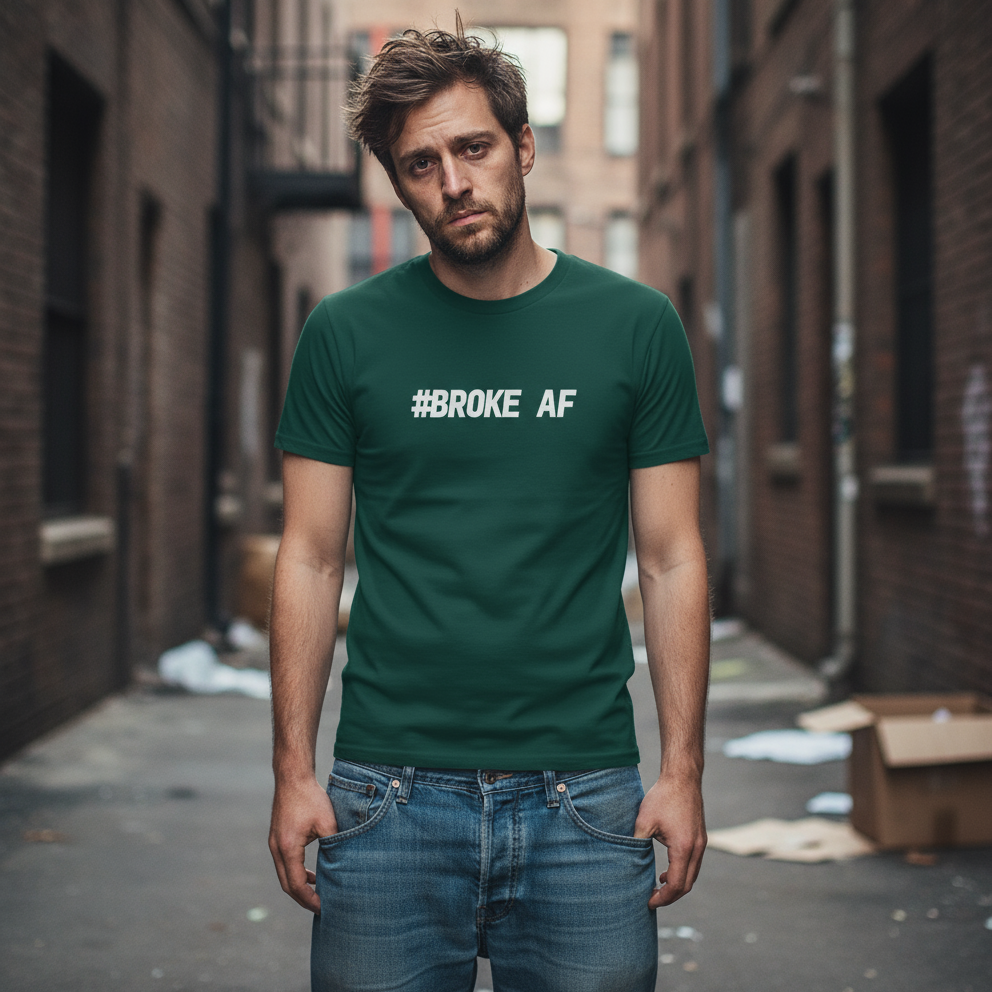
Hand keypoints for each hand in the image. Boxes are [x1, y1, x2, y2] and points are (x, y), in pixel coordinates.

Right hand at [268, 776, 336, 912]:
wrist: (293, 778)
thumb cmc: (310, 798)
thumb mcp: (328, 822)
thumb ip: (334, 845)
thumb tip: (342, 865)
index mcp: (288, 848)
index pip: (296, 884)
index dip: (310, 900)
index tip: (324, 908)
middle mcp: (277, 849)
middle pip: (287, 885)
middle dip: (303, 899)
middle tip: (322, 908)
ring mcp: (274, 844)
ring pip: (284, 875)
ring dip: (299, 887)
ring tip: (318, 894)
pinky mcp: (277, 838)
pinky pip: (285, 864)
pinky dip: (296, 873)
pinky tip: (311, 875)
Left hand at [634, 774, 705, 907]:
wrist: (682, 778)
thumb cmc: (662, 797)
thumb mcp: (643, 821)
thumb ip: (636, 843)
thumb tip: (625, 862)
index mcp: (683, 848)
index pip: (677, 885)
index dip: (663, 898)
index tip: (649, 902)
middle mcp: (697, 849)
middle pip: (687, 885)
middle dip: (670, 896)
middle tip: (651, 898)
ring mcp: (701, 844)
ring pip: (692, 875)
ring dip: (677, 885)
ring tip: (657, 887)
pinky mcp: (701, 838)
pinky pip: (694, 864)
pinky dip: (682, 873)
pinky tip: (667, 871)